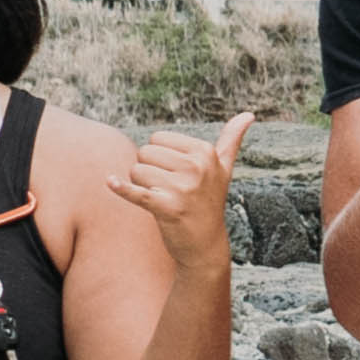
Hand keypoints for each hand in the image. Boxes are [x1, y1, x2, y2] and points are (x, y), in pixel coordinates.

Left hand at [111, 112, 255, 280]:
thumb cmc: (210, 202)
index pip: (158, 138)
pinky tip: (110, 182)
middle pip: (145, 153)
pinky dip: (121, 189)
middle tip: (168, 190)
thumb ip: (232, 140)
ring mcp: (183, 188)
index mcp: (206, 152)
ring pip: (136, 171)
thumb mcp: (223, 169)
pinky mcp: (167, 208)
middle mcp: (196, 167)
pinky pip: (137, 192)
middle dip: (148, 171)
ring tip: (162, 200)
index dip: (159, 157)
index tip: (176, 174)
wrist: (205, 245)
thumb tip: (249, 114)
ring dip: (141, 186)